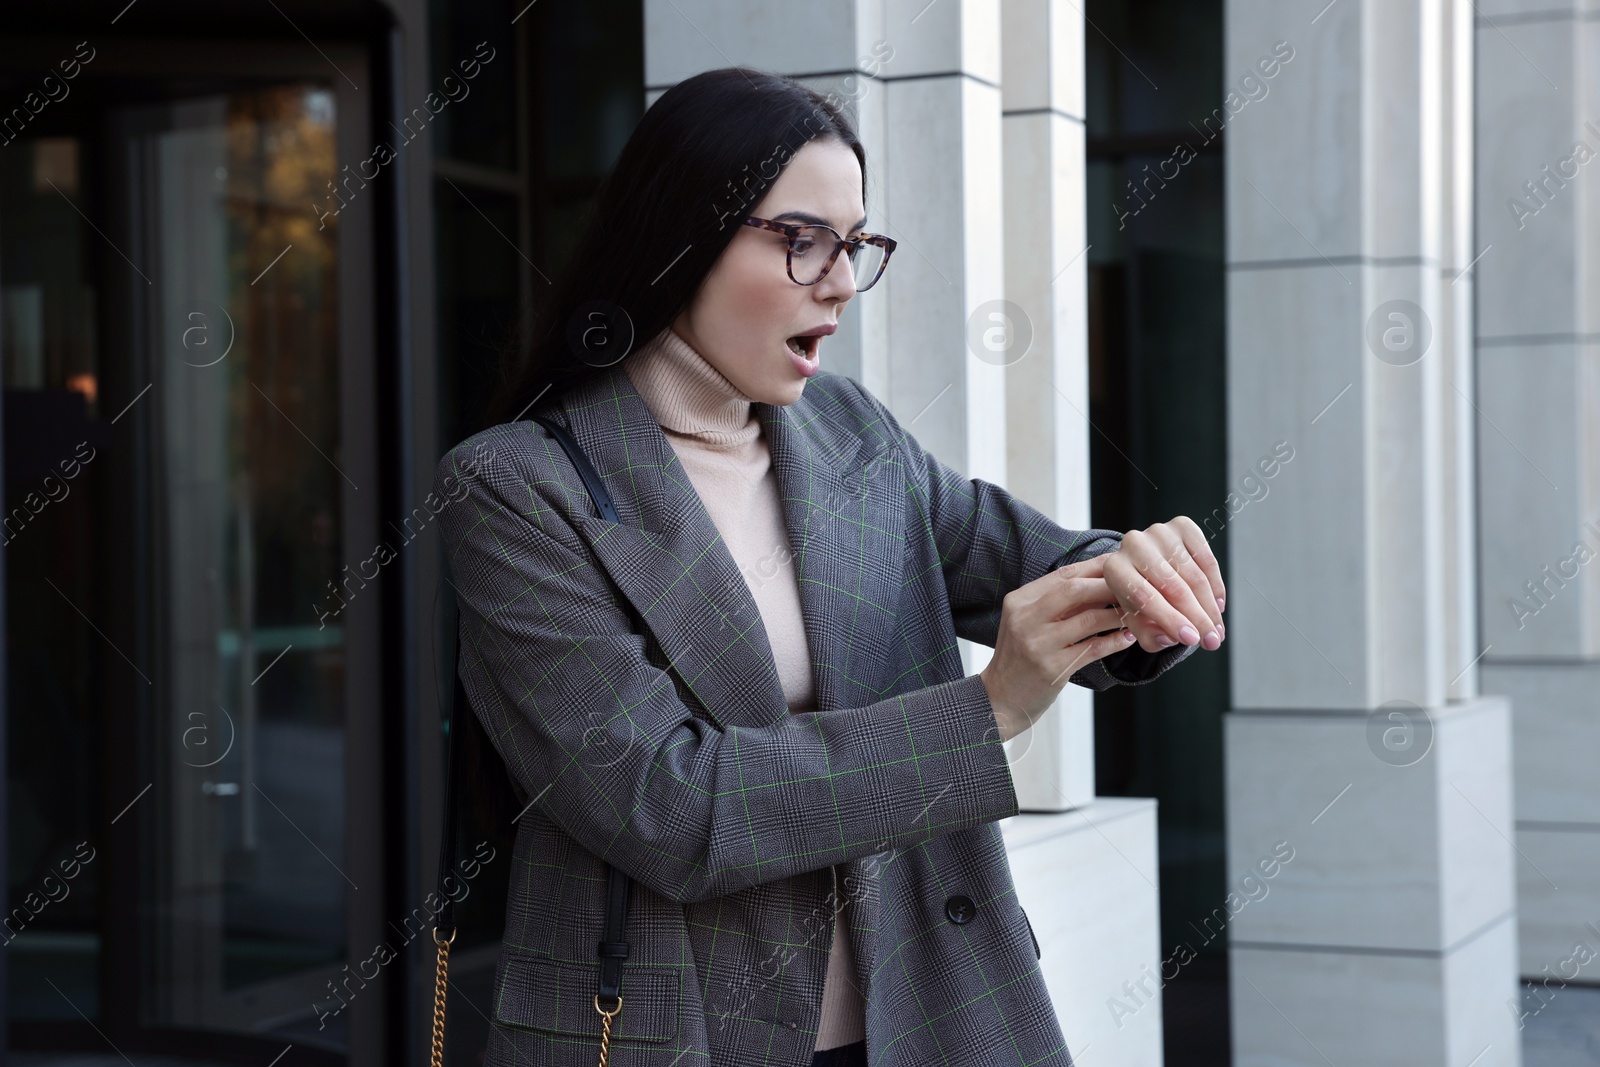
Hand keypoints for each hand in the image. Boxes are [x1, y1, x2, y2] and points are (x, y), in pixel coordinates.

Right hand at [979, 553, 1139, 741]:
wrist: (1001, 697)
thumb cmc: (1021, 657)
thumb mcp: (1028, 622)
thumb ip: (1056, 603)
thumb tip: (1101, 581)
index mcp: (1019, 601)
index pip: (1062, 575)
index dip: (1095, 567)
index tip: (1119, 565)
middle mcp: (1025, 619)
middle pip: (1075, 590)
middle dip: (1109, 586)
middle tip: (1134, 588)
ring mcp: (1038, 644)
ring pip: (1089, 620)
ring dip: (1117, 614)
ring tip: (1135, 613)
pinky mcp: (1052, 669)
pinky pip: (1093, 649)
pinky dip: (1115, 641)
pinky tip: (1128, 638)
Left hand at [1100, 516, 1226, 653]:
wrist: (1145, 565)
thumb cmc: (1139, 596)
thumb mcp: (1136, 620)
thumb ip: (1148, 634)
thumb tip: (1170, 638)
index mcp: (1114, 568)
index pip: (1145, 597)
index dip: (1171, 620)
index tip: (1192, 640)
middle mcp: (1133, 544)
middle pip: (1173, 587)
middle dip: (1197, 618)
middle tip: (1212, 641)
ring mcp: (1159, 532)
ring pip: (1194, 576)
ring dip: (1210, 607)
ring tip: (1217, 630)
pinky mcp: (1182, 525)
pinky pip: (1207, 561)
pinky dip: (1216, 585)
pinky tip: (1218, 606)